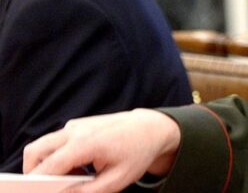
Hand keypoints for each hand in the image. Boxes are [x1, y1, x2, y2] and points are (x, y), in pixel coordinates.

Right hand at [23, 108, 180, 192]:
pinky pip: (56, 142)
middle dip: (33, 172)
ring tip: (72, 177)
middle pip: (36, 151)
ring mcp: (75, 125)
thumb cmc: (137, 153)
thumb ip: (88, 191)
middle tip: (48, 188)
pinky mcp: (77, 125)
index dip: (38, 183)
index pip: (49, 165)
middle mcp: (76, 130)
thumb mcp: (117, 180)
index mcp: (86, 143)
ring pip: (43, 145)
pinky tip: (79, 167)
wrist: (151, 127)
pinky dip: (58, 156)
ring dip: (47, 164)